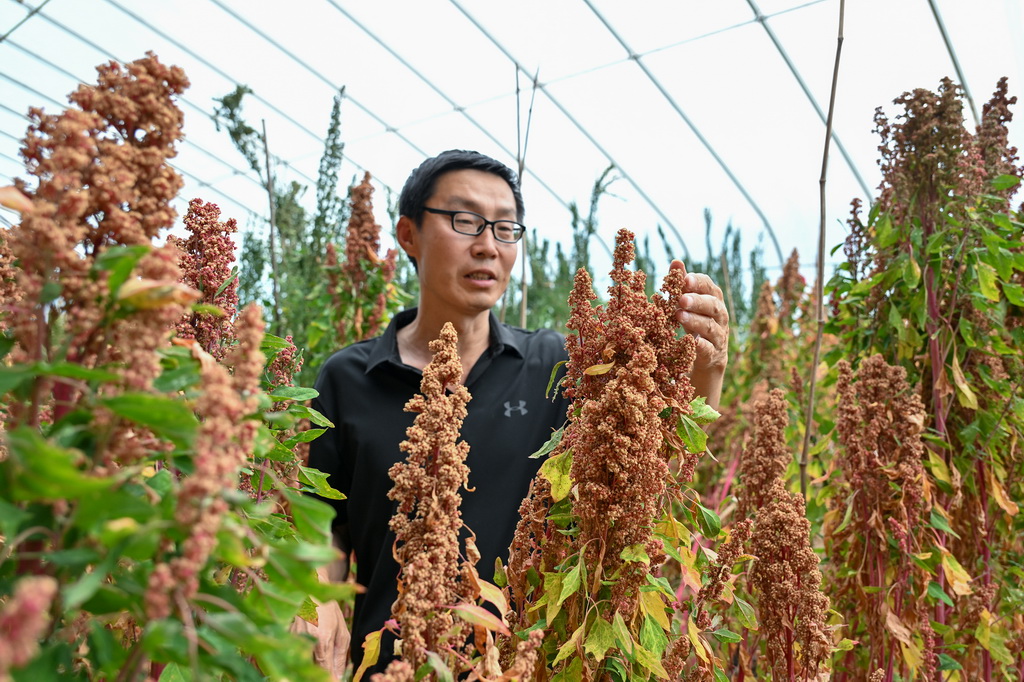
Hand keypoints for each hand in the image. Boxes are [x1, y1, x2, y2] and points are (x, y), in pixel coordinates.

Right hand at [292, 598, 349, 679]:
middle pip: (311, 669)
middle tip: (327, 669)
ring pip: (302, 662)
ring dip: (310, 665)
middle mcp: (306, 641)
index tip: (335, 681)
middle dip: (319, 674)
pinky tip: (307, 648)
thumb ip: (341, 655)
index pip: (325, 670)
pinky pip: (294, 652)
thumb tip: (339, 676)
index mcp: (323, 639)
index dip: (330, 678)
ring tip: (319, 651)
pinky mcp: (285, 637)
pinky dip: (301, 655)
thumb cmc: (329, 610)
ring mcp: (293, 639)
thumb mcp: (342, 631)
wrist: (311, 590)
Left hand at [669, 260, 728, 406]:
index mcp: (713, 301)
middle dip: (697, 301)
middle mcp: (719, 317)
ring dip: (696, 321)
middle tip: (681, 299)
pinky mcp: (714, 356)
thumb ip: (681, 285)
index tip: (684, 278)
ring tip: (680, 316)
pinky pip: (709, 350)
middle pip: (713, 306)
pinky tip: (692, 342)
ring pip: (711, 327)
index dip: (698, 282)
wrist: (706, 360)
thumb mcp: (687, 306)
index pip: (710, 287)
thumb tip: (676, 261)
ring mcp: (719, 337)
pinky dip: (701, 346)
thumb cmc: (694, 326)